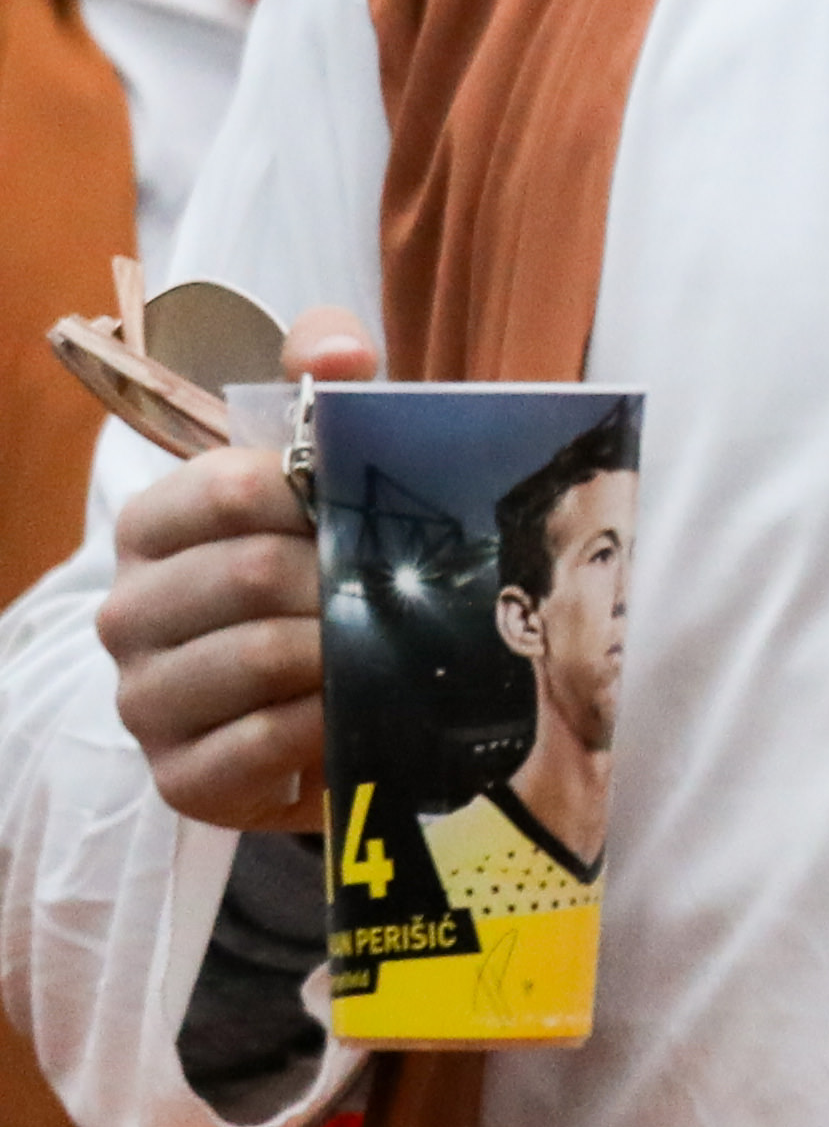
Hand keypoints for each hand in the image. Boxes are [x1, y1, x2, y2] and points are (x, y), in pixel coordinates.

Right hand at [98, 307, 374, 833]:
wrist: (306, 699)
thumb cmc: (313, 569)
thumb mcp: (317, 466)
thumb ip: (320, 380)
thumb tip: (340, 348)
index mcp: (152, 527)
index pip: (227, 487)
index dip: (315, 495)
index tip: (369, 509)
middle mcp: (128, 614)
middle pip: (253, 574)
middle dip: (344, 579)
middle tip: (402, 586)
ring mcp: (144, 700)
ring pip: (258, 658)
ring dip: (344, 650)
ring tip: (390, 644)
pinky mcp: (179, 777)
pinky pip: (261, 743)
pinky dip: (327, 723)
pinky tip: (359, 709)